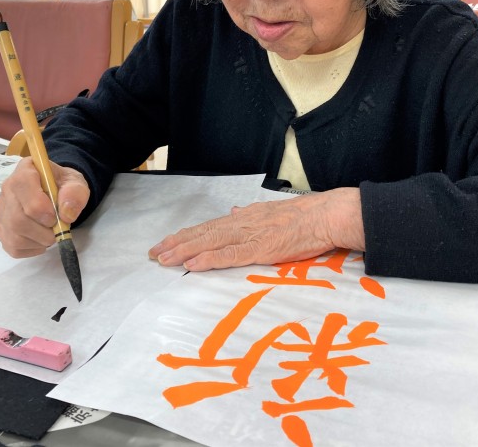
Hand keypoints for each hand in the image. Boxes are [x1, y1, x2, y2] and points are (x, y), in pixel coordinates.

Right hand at [0, 157, 89, 257]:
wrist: (55, 191)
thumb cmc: (62, 184)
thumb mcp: (75, 182)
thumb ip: (74, 193)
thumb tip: (66, 214)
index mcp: (25, 170)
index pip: (23, 186)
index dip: (41, 207)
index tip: (56, 216)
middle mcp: (7, 189)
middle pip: (17, 218)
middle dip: (43, 231)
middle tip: (58, 229)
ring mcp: (1, 210)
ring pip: (14, 235)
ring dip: (39, 241)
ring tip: (50, 233)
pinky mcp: (0, 227)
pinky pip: (12, 246)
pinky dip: (31, 249)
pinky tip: (40, 239)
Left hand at [148, 187, 364, 270]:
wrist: (324, 216)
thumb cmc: (302, 217)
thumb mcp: (269, 212)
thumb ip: (249, 214)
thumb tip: (232, 212)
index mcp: (243, 217)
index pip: (208, 226)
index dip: (185, 235)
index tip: (166, 242)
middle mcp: (241, 223)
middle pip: (202, 233)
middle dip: (175, 243)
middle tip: (153, 252)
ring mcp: (249, 236)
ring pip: (209, 243)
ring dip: (184, 251)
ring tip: (163, 258)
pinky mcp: (260, 249)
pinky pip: (229, 255)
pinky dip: (208, 259)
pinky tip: (191, 264)